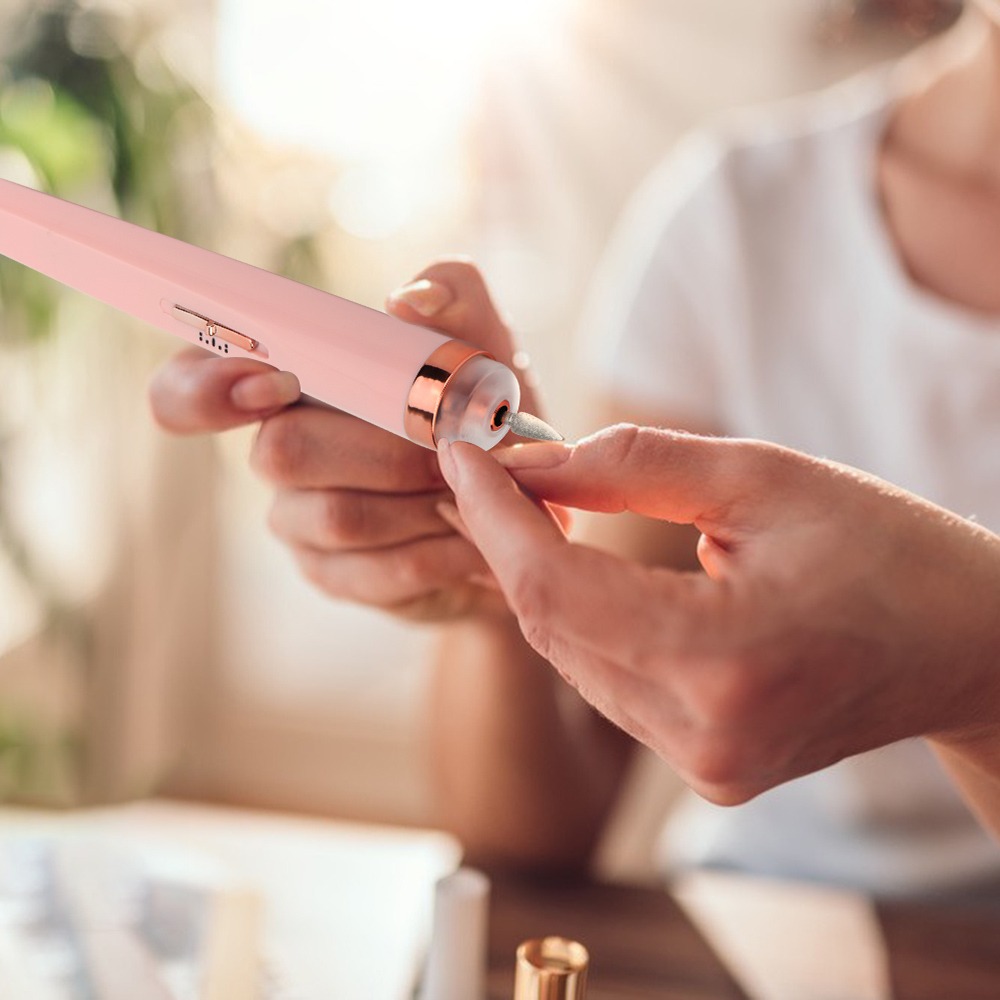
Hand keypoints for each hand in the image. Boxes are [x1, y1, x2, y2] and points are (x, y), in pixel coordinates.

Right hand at [148, 259, 544, 619]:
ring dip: (422, 503)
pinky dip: (440, 552)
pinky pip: (375, 572)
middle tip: (453, 448)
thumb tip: (408, 301)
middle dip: (382, 451)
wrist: (517, 508)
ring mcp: (298, 520)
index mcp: (291, 382)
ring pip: (337, 516)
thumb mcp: (486, 344)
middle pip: (281, 452)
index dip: (205, 389)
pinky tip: (475, 542)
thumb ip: (455, 299)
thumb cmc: (482, 414)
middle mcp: (278, 449)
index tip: (276, 383)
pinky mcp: (333, 575)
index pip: (189, 386)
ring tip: (478, 493)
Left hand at [436, 425, 999, 803]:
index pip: (555, 588)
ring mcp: (702, 765)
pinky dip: (580, 619)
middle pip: (551, 627)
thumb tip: (525, 464)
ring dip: (538, 579)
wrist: (965, 647)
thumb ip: (632, 465)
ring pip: (571, 658)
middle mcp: (702, 734)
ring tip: (525, 506)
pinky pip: (608, 684)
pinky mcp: (705, 768)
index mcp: (725, 659)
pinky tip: (576, 565)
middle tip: (482, 470)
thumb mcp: (761, 479)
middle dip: (504, 541)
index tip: (461, 455)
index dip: (494, 515)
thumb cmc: (887, 551)